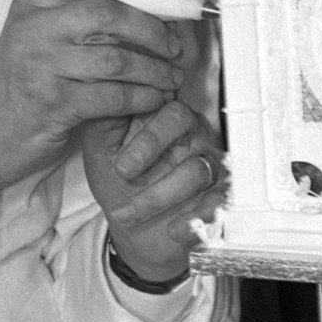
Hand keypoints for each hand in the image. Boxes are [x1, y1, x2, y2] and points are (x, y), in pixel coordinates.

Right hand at [0, 0, 197, 205]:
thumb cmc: (25, 81)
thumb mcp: (39, 37)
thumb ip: (76, 16)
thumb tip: (144, 2)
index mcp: (32, 3)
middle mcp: (34, 29)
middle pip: (107, 14)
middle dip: (152, 30)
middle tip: (174, 46)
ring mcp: (41, 66)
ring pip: (116, 59)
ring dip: (154, 70)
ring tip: (171, 78)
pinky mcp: (53, 103)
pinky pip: (113, 96)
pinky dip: (142, 98)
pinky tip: (154, 100)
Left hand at [81, 98, 223, 292]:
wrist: (133, 231)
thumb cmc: (119, 183)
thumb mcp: (101, 149)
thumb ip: (102, 117)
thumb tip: (103, 90)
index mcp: (165, 118)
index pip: (163, 101)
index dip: (142, 123)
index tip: (118, 153)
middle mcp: (193, 135)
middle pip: (182, 121)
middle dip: (149, 145)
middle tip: (122, 171)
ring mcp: (211, 166)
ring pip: (196, 170)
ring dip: (156, 196)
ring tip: (125, 213)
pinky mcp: (220, 200)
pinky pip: (217, 205)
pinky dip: (195, 221)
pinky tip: (174, 230)